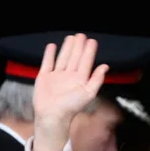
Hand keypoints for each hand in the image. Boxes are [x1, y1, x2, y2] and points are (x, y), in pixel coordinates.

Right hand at [32, 33, 107, 150]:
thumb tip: (105, 66)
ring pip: (63, 58)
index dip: (89, 51)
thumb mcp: (88, 93)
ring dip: (67, 48)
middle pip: (75, 58)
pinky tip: (53, 46)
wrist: (52, 115)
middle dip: (79, 47)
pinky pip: (47, 63)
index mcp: (80, 79)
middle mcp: (69, 76)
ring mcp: (57, 76)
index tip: (92, 41)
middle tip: (81, 35)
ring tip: (71, 38)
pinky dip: (49, 54)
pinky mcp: (44, 77)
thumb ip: (97, 79)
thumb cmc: (71, 106)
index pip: (86, 62)